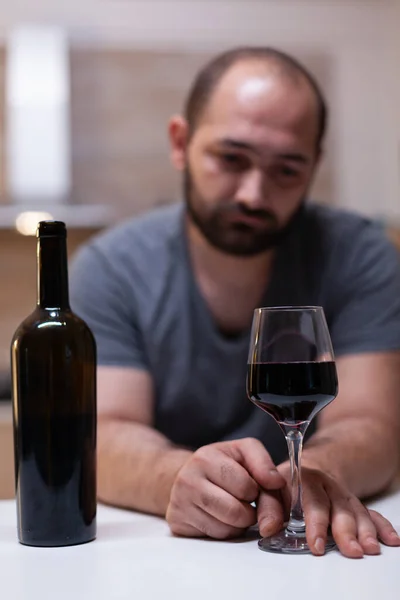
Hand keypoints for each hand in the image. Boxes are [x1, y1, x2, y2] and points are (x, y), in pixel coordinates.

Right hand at [166, 438, 284, 538]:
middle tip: (245, 501)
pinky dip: (223, 532)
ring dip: (238, 524)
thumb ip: (264, 464)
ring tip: (233, 508)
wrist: (188, 474)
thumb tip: (276, 483)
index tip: (252, 486)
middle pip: (235, 512)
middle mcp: (187, 479)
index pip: (245, 486)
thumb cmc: (222, 464)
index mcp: (205, 457)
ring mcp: (179, 502)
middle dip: (249, 511)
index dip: (255, 490)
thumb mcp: (244, 452)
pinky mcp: (177, 523)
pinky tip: (220, 517)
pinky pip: (212, 538)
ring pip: (225, 529)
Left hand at [257, 465, 399, 557]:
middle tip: (351, 550)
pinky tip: (390, 539)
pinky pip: (371, 514)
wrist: (305, 469)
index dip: (315, 521)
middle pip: (338, 506)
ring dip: (364, 531)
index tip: (317, 544)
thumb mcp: (269, 489)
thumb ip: (267, 507)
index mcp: (304, 478)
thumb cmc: (283, 484)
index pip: (311, 498)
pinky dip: (381, 527)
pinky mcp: (354, 504)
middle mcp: (327, 485)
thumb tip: (267, 527)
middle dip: (345, 530)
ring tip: (369, 549)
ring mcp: (342, 495)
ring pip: (356, 511)